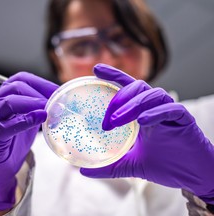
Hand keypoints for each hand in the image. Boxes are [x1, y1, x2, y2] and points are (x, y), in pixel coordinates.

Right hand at [0, 72, 57, 209]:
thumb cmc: (14, 138)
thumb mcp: (29, 118)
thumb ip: (39, 108)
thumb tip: (61, 102)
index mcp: (4, 94)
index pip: (21, 79)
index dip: (41, 83)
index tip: (58, 90)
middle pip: (15, 87)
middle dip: (38, 93)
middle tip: (55, 101)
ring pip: (9, 102)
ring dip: (32, 103)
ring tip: (48, 109)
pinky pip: (9, 125)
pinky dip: (27, 120)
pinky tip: (41, 118)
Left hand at [80, 63, 213, 203]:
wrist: (192, 176)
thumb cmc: (166, 165)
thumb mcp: (131, 165)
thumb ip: (110, 166)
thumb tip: (84, 171)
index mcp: (143, 114)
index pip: (128, 88)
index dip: (114, 76)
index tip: (96, 69)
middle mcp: (155, 109)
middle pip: (138, 87)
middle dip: (120, 98)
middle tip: (107, 118)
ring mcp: (170, 113)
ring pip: (153, 94)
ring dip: (133, 105)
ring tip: (117, 120)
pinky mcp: (184, 120)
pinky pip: (171, 109)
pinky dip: (156, 112)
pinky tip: (143, 121)